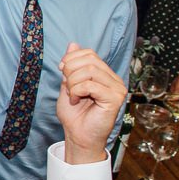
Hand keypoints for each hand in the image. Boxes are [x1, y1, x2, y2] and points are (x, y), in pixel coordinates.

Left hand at [55, 44, 125, 161]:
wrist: (78, 135)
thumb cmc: (74, 113)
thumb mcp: (68, 84)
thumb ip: (71, 66)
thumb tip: (73, 44)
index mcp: (104, 74)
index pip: (89, 53)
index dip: (71, 58)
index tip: (61, 70)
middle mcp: (114, 79)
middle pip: (89, 59)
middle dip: (70, 70)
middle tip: (67, 85)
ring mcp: (117, 88)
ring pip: (90, 71)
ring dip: (73, 83)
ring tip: (72, 95)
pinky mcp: (115, 98)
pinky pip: (91, 85)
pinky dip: (77, 91)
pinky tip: (77, 101)